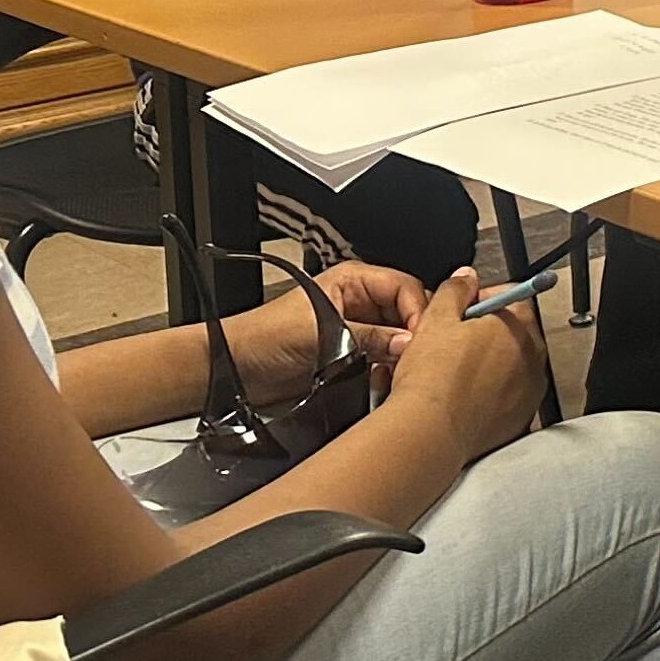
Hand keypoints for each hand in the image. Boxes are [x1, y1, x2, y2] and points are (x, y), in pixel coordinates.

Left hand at [224, 265, 413, 399]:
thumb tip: (409, 343)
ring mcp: (358, 330)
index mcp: (353, 280)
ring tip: (399, 371)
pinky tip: (384, 380)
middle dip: (414, 335)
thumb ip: (369, 336)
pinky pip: (386, 361)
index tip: (422, 338)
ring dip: (402, 356)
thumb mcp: (322, 331)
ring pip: (400, 339)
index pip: (406, 287)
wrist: (237, 369)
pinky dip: (390, 371)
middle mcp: (360, 302)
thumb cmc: (264, 336)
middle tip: (416, 357)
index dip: (418, 311)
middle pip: (408, 313)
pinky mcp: (354, 357)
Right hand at [387, 268, 544, 463]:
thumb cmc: (434, 380)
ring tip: (455, 371)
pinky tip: (464, 395)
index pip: (513, 295)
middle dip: (486, 331)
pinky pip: (509, 395)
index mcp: (518, 326)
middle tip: (454, 340)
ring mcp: (531, 391)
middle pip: (514, 331)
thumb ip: (455, 290)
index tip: (463, 306)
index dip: (482, 296)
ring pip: (512, 365)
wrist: (431, 433)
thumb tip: (465, 278)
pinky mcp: (521, 418)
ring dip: (490, 362)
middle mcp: (533, 358)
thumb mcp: (436, 319)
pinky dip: (492, 392)